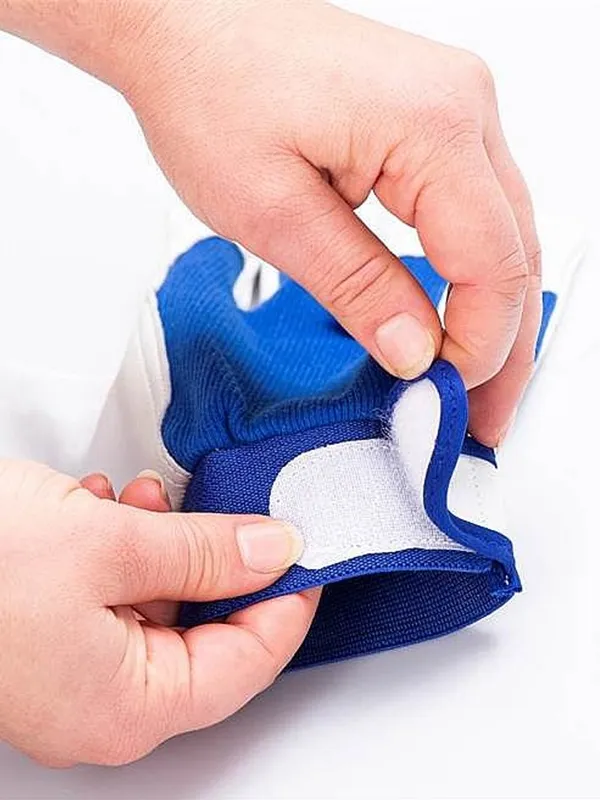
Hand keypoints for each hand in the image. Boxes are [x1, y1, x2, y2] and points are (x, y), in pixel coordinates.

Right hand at [0, 459, 317, 765]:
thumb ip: (204, 552)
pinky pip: (114, 597)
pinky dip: (125, 549)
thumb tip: (275, 551)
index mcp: (127, 704)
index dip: (288, 605)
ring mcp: (72, 671)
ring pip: (158, 609)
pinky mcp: (49, 635)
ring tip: (152, 496)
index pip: (247, 664)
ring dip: (167, 547)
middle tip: (236, 513)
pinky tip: (110, 507)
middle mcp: (101, 703)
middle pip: (205, 636)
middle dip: (219, 565)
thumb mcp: (109, 542)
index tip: (310, 552)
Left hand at [117, 0, 539, 445]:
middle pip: (515, 253)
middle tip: (483, 414)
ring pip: (504, 234)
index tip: (446, 397)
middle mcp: (461, 106)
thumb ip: (357, 286)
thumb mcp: (273, 211)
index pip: (492, 265)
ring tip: (472, 378)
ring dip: (493, 312)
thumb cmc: (209, 86)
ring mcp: (452, 107)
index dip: (478, 347)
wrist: (183, 23)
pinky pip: (475, 207)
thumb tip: (416, 350)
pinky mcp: (430, 118)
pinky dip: (470, 270)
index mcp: (432, 125)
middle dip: (504, 345)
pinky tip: (455, 313)